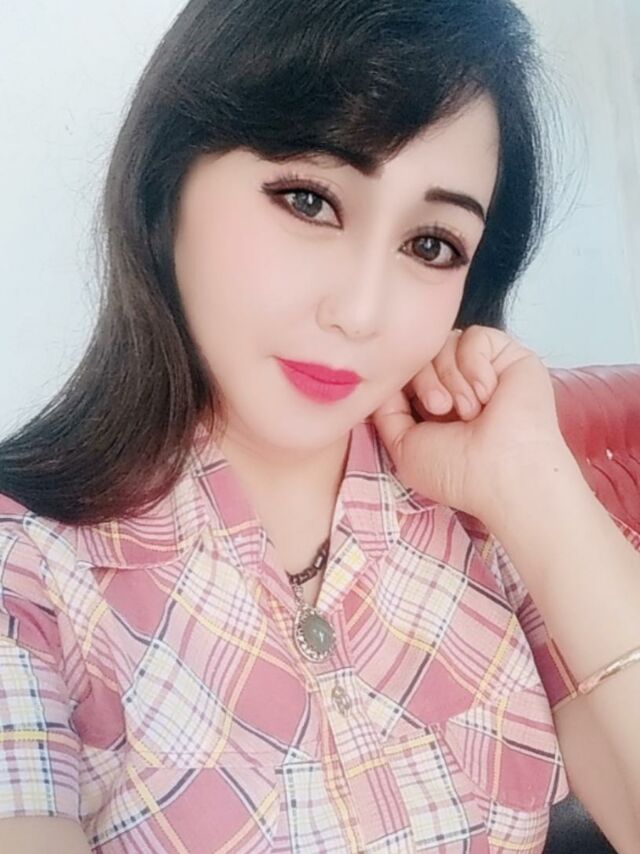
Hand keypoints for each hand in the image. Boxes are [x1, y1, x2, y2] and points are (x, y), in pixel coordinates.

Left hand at [371, 325, 573, 524]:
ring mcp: (483, 370)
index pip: (407, 372)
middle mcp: (458, 386)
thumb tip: (383, 381)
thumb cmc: (457, 471)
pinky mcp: (507, 356)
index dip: (401, 381)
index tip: (407, 405)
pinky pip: (474, 337)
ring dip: (450, 377)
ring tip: (469, 410)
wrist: (504, 472)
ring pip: (445, 342)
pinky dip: (474, 365)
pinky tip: (487, 394)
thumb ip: (386, 412)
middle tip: (441, 409)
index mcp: (435, 407)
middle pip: (422, 353)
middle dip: (424, 380)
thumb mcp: (403, 446)